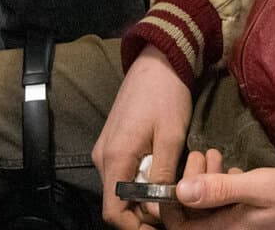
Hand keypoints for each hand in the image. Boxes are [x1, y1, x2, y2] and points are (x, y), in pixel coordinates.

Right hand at [93, 49, 193, 229]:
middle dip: (142, 213)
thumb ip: (162, 176)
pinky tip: (160, 177)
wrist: (157, 61)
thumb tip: (158, 209)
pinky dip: (139, 182)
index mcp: (115, 158)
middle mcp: (103, 158)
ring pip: (120, 189)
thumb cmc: (166, 96)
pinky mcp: (113, 143)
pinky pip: (122, 173)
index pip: (114, 212)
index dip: (134, 227)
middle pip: (117, 202)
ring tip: (169, 195)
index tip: (159, 229)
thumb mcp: (171, 137)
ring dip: (142, 197)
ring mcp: (106, 149)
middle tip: (171, 212)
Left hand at [160, 150, 274, 229]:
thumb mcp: (257, 187)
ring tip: (215, 155)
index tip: (183, 173)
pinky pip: (227, 204)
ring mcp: (242, 224)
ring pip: (210, 207)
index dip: (172, 202)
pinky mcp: (253, 216)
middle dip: (192, 183)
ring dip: (207, 181)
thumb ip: (219, 189)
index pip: (180, 225)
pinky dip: (224, 185)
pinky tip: (233, 169)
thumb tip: (180, 191)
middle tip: (203, 154)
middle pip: (194, 214)